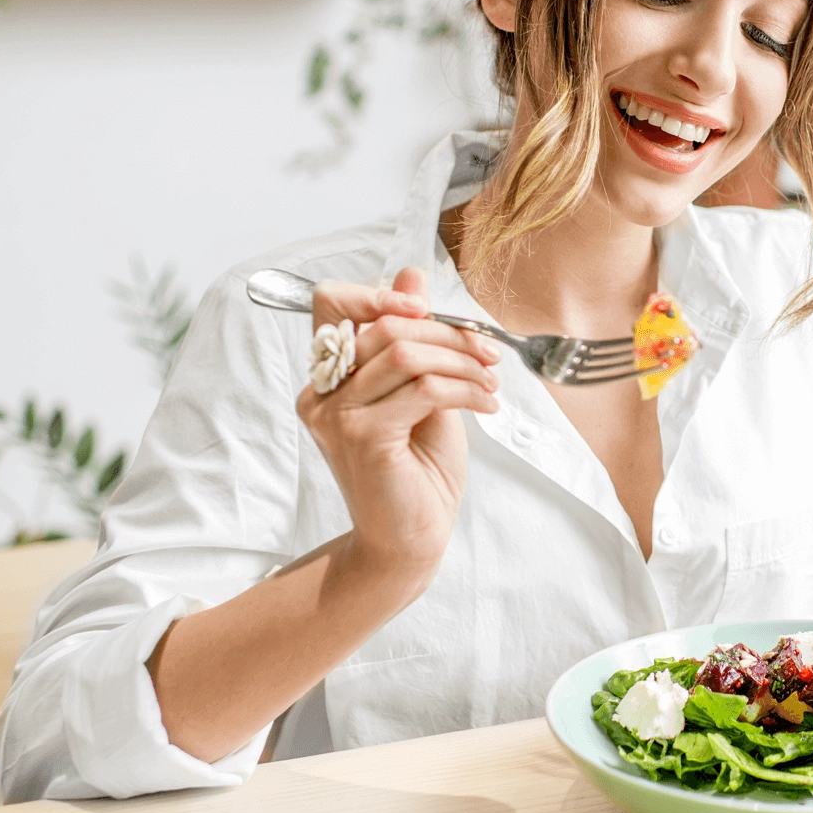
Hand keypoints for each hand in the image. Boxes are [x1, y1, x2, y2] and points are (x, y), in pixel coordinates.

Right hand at [295, 266, 500, 600]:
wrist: (411, 540)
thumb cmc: (417, 469)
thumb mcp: (422, 390)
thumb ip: (414, 337)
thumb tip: (413, 273)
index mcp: (329, 375)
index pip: (331, 302)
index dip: (379, 291)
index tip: (427, 308)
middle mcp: (321, 392)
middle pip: (383, 324)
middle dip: (448, 331)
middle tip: (488, 351)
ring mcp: (336, 416)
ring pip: (405, 352)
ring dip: (462, 360)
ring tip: (491, 380)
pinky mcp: (363, 438)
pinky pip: (422, 389)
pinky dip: (466, 389)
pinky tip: (487, 404)